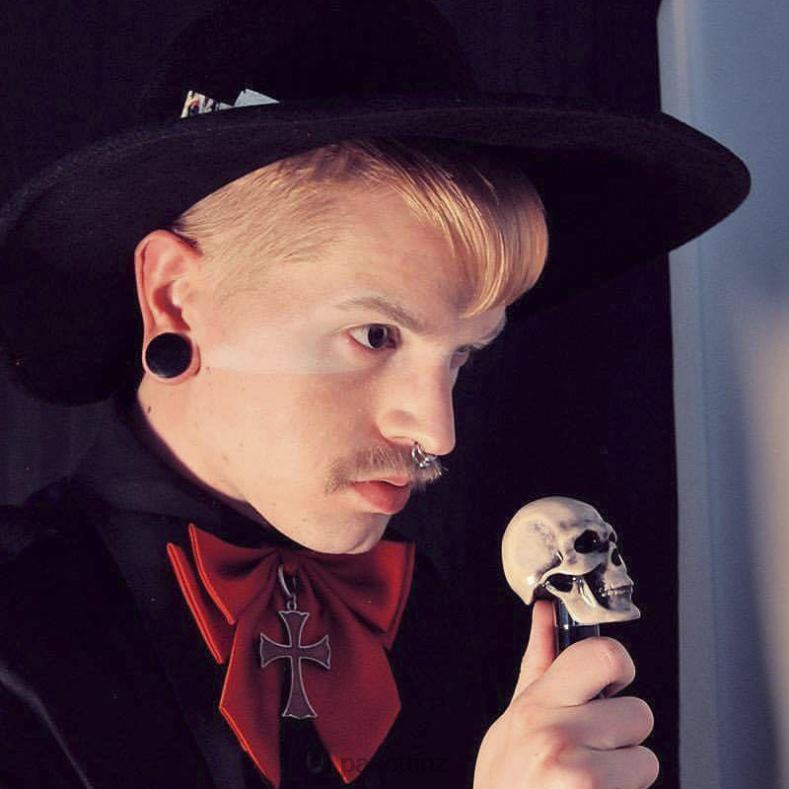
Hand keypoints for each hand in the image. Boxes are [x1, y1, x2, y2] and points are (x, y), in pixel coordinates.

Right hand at [473, 600, 658, 788]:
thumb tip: (545, 614)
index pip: (604, 655)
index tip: (612, 683)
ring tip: (588, 786)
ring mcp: (580, 778)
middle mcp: (558, 737)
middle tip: (592, 751)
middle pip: (638, 713)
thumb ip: (537, 664)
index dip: (619, 666)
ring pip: (646, 762)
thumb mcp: (512, 721)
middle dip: (622, 737)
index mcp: (537, 705)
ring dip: (626, 778)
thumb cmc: (506, 784)